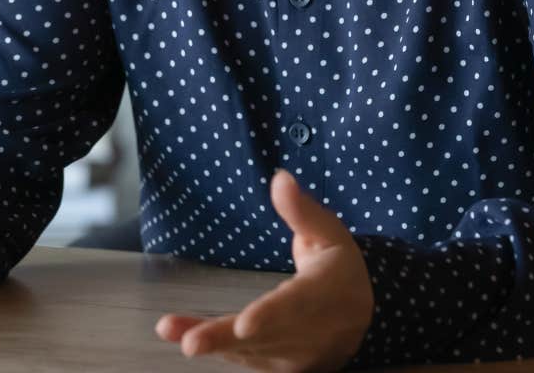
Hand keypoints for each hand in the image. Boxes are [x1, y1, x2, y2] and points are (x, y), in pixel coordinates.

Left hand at [155, 170, 375, 371]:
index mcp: (325, 294)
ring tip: (169, 330)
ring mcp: (296, 355)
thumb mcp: (329, 233)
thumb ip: (302, 210)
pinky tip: (183, 334)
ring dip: (210, 342)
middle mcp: (311, 332)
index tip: (244, 325)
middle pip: (265, 338)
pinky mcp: (283, 368)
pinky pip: (246, 359)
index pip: (296, 307)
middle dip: (223, 338)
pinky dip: (218, 349)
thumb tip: (280, 178)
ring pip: (249, 352)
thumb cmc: (339, 268)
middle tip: (189, 343)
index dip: (270, 316)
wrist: (364, 319)